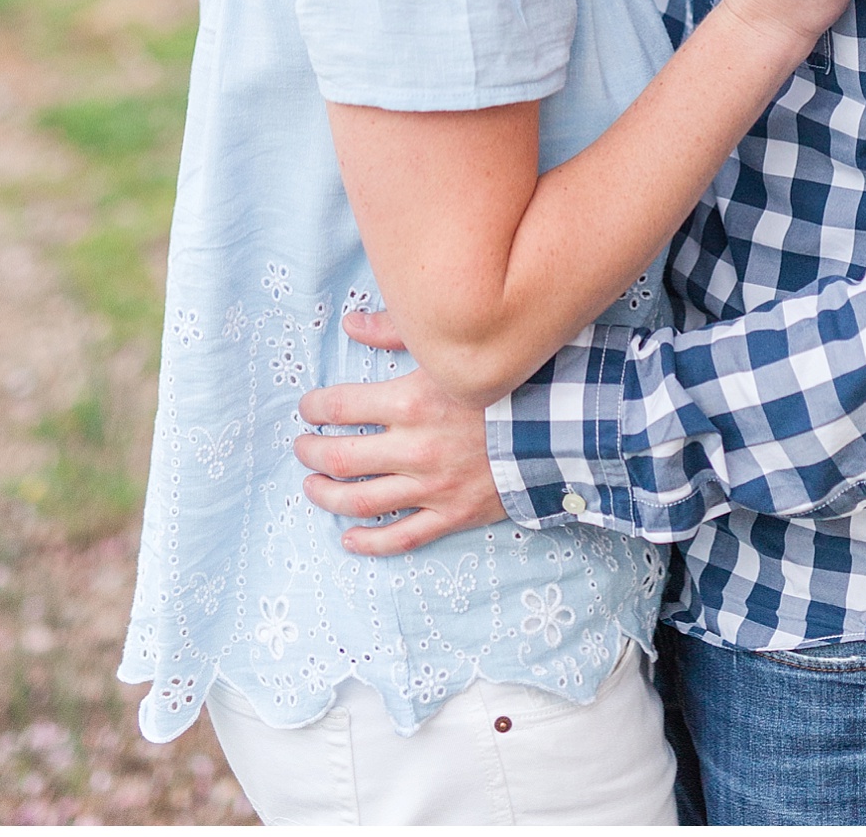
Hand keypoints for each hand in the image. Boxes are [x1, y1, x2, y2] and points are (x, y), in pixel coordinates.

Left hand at [295, 310, 507, 552]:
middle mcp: (415, 447)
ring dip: (327, 496)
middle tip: (302, 447)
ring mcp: (432, 486)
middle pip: (341, 457)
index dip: (315, 407)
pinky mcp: (452, 514)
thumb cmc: (508, 380)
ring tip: (312, 486)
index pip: (340, 406)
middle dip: (312, 452)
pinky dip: (369, 541)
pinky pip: (401, 536)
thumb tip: (350, 323)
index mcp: (412, 400)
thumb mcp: (452, 348)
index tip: (308, 407)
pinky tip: (348, 538)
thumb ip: (397, 332)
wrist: (563, 426)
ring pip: (361, 501)